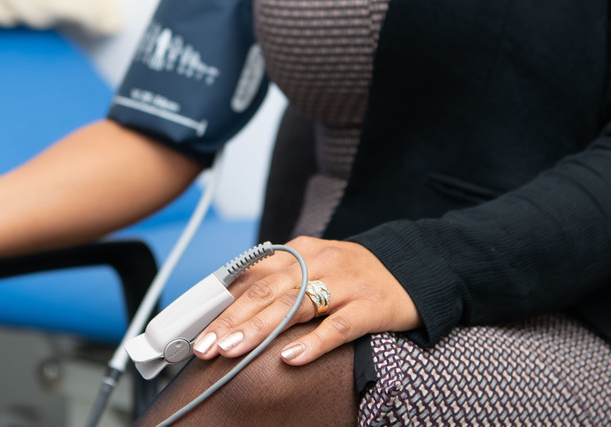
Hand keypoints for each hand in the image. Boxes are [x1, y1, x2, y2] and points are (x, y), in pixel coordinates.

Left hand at [191, 236, 421, 365]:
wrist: (414, 270)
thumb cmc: (353, 276)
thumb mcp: (314, 269)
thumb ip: (277, 284)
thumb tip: (228, 309)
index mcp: (300, 252)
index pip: (252, 277)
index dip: (221, 303)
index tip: (196, 328)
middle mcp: (320, 262)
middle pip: (267, 292)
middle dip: (230, 320)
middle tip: (204, 345)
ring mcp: (346, 283)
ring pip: (296, 305)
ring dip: (259, 329)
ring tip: (231, 349)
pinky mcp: (371, 306)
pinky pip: (339, 326)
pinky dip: (313, 342)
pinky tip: (290, 358)